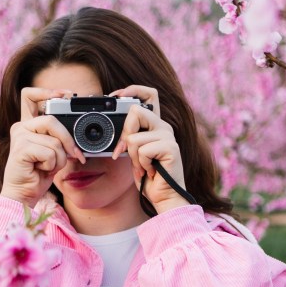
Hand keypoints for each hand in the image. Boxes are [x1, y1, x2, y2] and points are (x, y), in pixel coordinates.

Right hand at [0, 87, 85, 206]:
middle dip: (67, 139)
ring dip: (59, 159)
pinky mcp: (21, 149)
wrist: (23, 194)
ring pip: (54, 141)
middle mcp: (21, 127)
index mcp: (28, 124)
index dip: (48, 91)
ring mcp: (19, 137)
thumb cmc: (38, 174)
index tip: (68, 94)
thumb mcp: (54, 152)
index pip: (30, 95)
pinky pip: (50, 153)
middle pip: (51, 119)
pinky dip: (52, 165)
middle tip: (75, 154)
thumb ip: (60, 137)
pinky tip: (39, 170)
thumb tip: (78, 132)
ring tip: (46, 167)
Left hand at [110, 85, 189, 213]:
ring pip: (134, 137)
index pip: (149, 93)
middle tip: (125, 153)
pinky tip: (151, 171)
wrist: (164, 197)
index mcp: (155, 125)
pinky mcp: (170, 148)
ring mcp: (168, 136)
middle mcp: (164, 126)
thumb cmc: (149, 177)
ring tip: (143, 167)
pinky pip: (142, 151)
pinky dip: (141, 165)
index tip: (116, 97)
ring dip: (133, 158)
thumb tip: (114, 131)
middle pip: (135, 111)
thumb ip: (129, 138)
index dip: (133, 89)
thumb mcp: (134, 154)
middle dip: (124, 134)